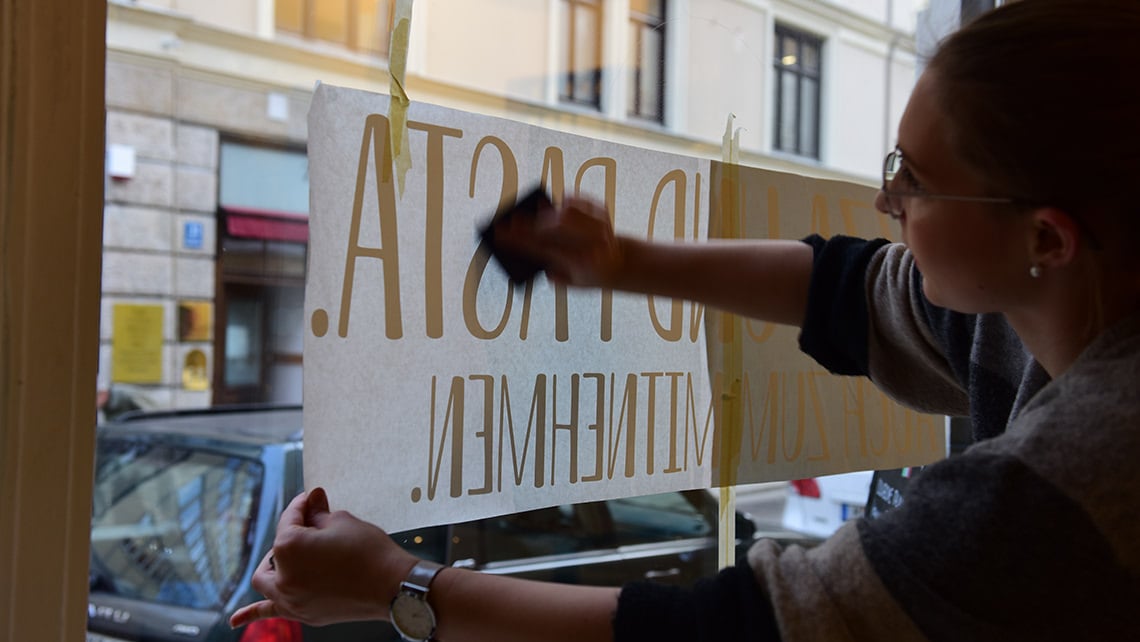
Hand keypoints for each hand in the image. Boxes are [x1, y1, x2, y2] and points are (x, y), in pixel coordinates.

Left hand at [229, 487, 416, 628]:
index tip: (314, 498)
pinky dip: (250, 614)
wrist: (392, 586)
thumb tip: (312, 501)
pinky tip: (233, 621)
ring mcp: (290, 598)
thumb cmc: (369, 551)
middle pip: (277, 550)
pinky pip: (268, 612)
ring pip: (267, 580)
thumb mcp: (342, 521)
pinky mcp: (303, 613)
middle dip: (290, 536)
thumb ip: (318, 513)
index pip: (290, 519)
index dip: (303, 505)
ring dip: (274, 567)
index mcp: (289, 546)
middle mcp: (283, 575)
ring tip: (284, 560)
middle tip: (313, 528)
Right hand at [496, 196, 624, 287]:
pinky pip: (578, 200)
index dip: (520, 240)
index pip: (544, 248)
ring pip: (565, 211)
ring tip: (533, 215)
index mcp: (583, 263)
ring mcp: (600, 223)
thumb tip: (530, 248)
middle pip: (554, 227)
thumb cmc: (591, 273)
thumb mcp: (573, 283)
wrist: (623, 263)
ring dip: (546, 213)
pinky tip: (555, 206)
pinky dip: (563, 202)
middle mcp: (593, 242)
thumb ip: (551, 273)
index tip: (501, 233)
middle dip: (530, 223)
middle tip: (511, 221)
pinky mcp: (603, 210)